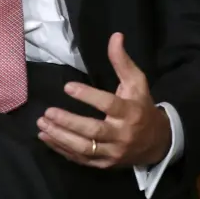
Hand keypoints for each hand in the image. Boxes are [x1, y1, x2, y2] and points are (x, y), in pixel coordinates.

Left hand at [36, 32, 170, 168]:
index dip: (88, 96)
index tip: (67, 86)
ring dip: (60, 137)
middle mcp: (122, 135)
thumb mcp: (137, 83)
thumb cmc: (142, 107)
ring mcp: (113, 153)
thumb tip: (115, 36)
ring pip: (84, 148)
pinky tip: (46, 137)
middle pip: (93, 131)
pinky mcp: (105, 164)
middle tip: (48, 112)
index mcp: (131, 112)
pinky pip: (80, 159)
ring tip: (42, 123)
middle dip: (68, 122)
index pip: (109, 105)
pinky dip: (61, 150)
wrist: (158, 143)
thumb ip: (122, 62)